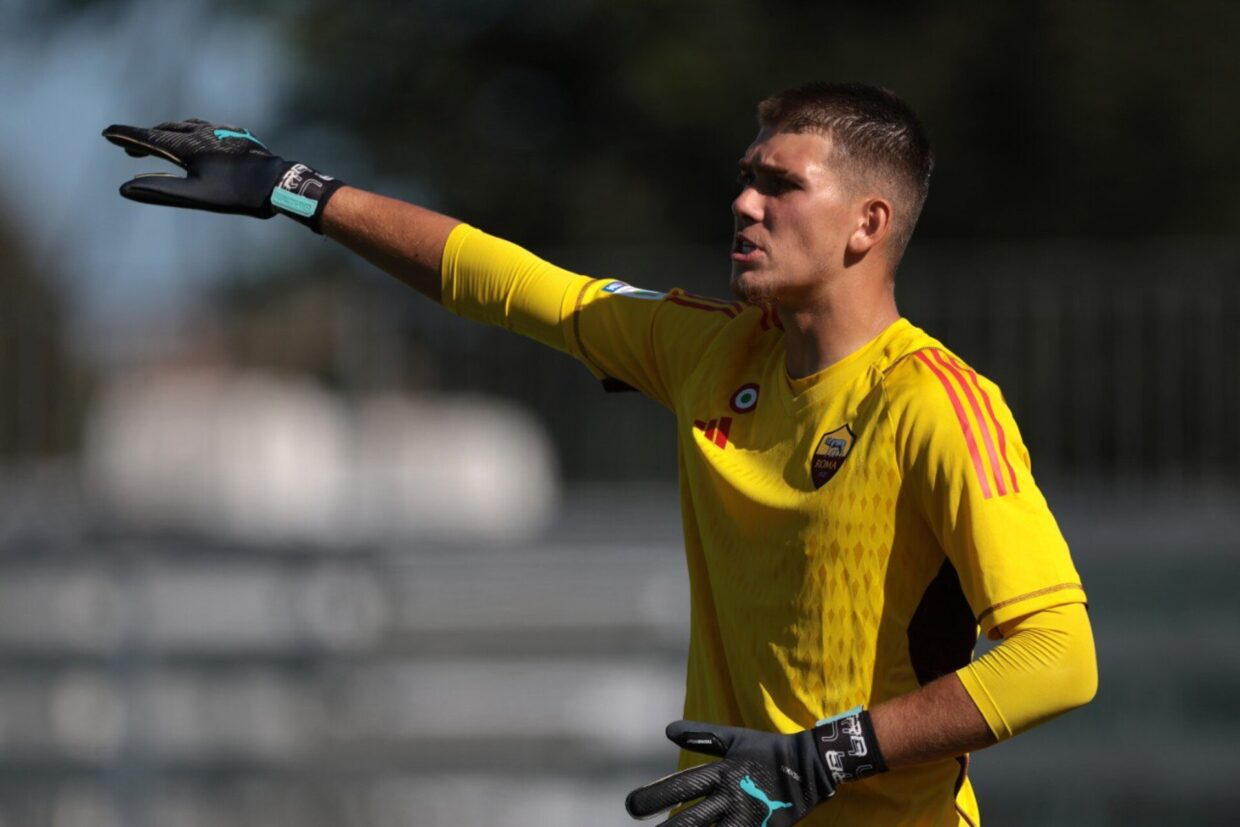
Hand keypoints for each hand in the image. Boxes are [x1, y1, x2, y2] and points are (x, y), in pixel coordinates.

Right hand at [102, 118, 342, 229]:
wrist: (279, 183)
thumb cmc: (237, 193)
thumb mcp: (195, 195)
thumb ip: (160, 190)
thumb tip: (125, 188)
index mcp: (189, 144)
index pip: (150, 138)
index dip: (127, 136)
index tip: (107, 132)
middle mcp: (203, 132)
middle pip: (167, 130)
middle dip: (146, 137)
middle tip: (130, 148)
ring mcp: (222, 132)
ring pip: (188, 127)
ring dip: (169, 133)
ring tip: (160, 142)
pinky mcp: (238, 136)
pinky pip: (209, 130)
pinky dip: (193, 133)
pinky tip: (198, 139)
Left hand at [625, 721, 833, 826]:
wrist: (812, 768)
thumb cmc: (768, 751)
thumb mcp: (735, 739)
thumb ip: (702, 736)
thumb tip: (667, 730)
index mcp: (724, 773)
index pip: (682, 787)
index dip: (655, 797)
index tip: (630, 807)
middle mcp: (733, 798)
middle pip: (691, 821)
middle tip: (637, 822)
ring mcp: (748, 819)